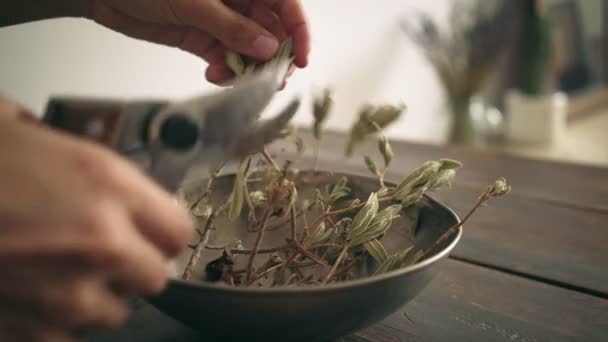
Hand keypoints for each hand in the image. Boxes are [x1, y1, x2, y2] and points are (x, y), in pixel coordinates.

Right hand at [0, 97, 191, 340]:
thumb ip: (73, 156)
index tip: (151, 229)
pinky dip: (50, 322)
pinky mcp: (29, 333)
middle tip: (102, 250)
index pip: (178, 228)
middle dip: (132, 265)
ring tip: (53, 271)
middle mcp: (98, 242)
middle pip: (155, 276)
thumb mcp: (17, 128)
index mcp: (104, 183)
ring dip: (93, 297)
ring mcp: (65, 296)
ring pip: (112, 314)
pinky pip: (64, 338)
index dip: (162, 229)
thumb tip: (96, 172)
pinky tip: (23, 293)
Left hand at [88, 0, 309, 84]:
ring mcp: (220, 20)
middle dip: (272, 57)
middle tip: (268, 79)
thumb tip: (268, 47)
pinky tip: (216, 74)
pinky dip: (225, 70)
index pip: (285, 4)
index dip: (298, 31)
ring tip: (236, 78)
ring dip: (247, 68)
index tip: (300, 59)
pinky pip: (225, 58)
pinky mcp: (202, 37)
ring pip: (248, 49)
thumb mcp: (193, 2)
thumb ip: (232, 26)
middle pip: (270, 31)